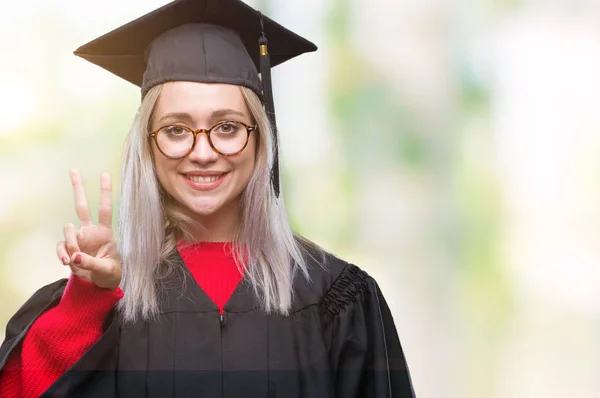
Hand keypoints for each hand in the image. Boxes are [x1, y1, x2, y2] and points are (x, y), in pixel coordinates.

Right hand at [56, 169, 121, 290]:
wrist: (101, 285)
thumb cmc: (110, 273)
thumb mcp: (106, 269)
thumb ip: (91, 263)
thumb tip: (74, 257)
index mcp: (105, 232)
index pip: (105, 208)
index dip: (105, 192)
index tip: (104, 174)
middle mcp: (90, 232)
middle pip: (82, 206)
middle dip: (78, 188)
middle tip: (74, 170)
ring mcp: (79, 239)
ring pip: (68, 229)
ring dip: (71, 244)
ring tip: (76, 259)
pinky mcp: (69, 250)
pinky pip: (61, 246)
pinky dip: (62, 253)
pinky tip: (67, 262)